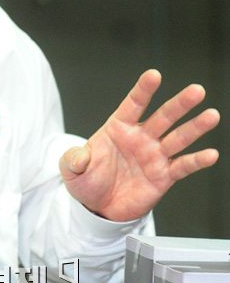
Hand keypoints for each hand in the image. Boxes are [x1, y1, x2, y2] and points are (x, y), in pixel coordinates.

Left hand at [59, 69, 219, 221]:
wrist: (99, 208)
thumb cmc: (87, 182)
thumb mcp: (72, 170)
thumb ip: (74, 160)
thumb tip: (79, 157)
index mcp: (118, 128)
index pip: (133, 104)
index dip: (143, 90)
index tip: (154, 74)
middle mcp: (140, 137)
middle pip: (163, 116)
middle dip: (179, 104)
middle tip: (196, 90)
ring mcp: (154, 155)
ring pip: (178, 137)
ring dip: (195, 127)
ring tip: (211, 115)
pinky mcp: (164, 176)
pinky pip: (183, 166)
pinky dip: (197, 161)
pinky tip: (211, 154)